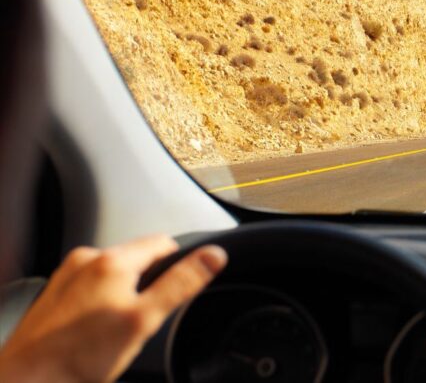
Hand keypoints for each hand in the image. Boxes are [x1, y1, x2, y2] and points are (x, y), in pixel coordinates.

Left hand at [0, 234, 226, 382]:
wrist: (27, 381)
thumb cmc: (79, 358)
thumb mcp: (144, 320)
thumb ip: (181, 284)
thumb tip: (214, 255)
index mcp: (112, 259)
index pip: (163, 243)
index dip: (177, 267)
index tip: (172, 293)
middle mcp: (86, 259)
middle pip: (138, 258)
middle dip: (147, 284)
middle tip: (139, 320)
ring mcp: (67, 275)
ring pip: (114, 274)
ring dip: (123, 294)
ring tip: (112, 331)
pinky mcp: (54, 293)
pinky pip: (91, 287)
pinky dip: (100, 303)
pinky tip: (93, 332)